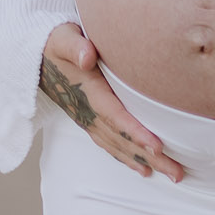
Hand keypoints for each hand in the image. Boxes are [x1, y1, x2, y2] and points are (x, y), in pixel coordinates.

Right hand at [39, 23, 183, 181]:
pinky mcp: (89, 122)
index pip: (115, 116)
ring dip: (143, 162)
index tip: (158, 147)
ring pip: (118, 146)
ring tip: (170, 175)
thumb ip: (75, 46)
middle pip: (122, 139)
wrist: (36, 57)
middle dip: (150, 157)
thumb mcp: (63, 38)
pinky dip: (127, 158)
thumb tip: (87, 56)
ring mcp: (87, 120)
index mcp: (88, 93)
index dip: (135, 133)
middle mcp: (88, 112)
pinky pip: (110, 144)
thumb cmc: (57, 43)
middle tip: (177, 173)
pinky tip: (143, 168)